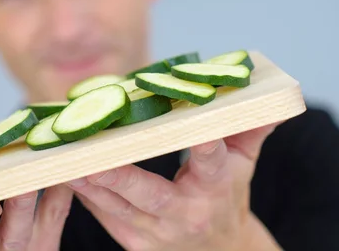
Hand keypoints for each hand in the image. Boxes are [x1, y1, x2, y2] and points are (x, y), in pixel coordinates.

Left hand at [66, 124, 282, 250]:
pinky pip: (102, 215)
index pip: (212, 163)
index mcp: (215, 188)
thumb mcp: (244, 165)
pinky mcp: (132, 241)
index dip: (206, 147)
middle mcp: (185, 213)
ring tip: (63, 160)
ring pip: (115, 206)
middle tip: (91, 158)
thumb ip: (251, 130)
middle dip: (119, 177)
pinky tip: (63, 172)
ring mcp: (154, 232)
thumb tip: (275, 101)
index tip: (197, 132)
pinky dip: (82, 193)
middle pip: (149, 194)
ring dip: (88, 183)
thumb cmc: (227, 197)